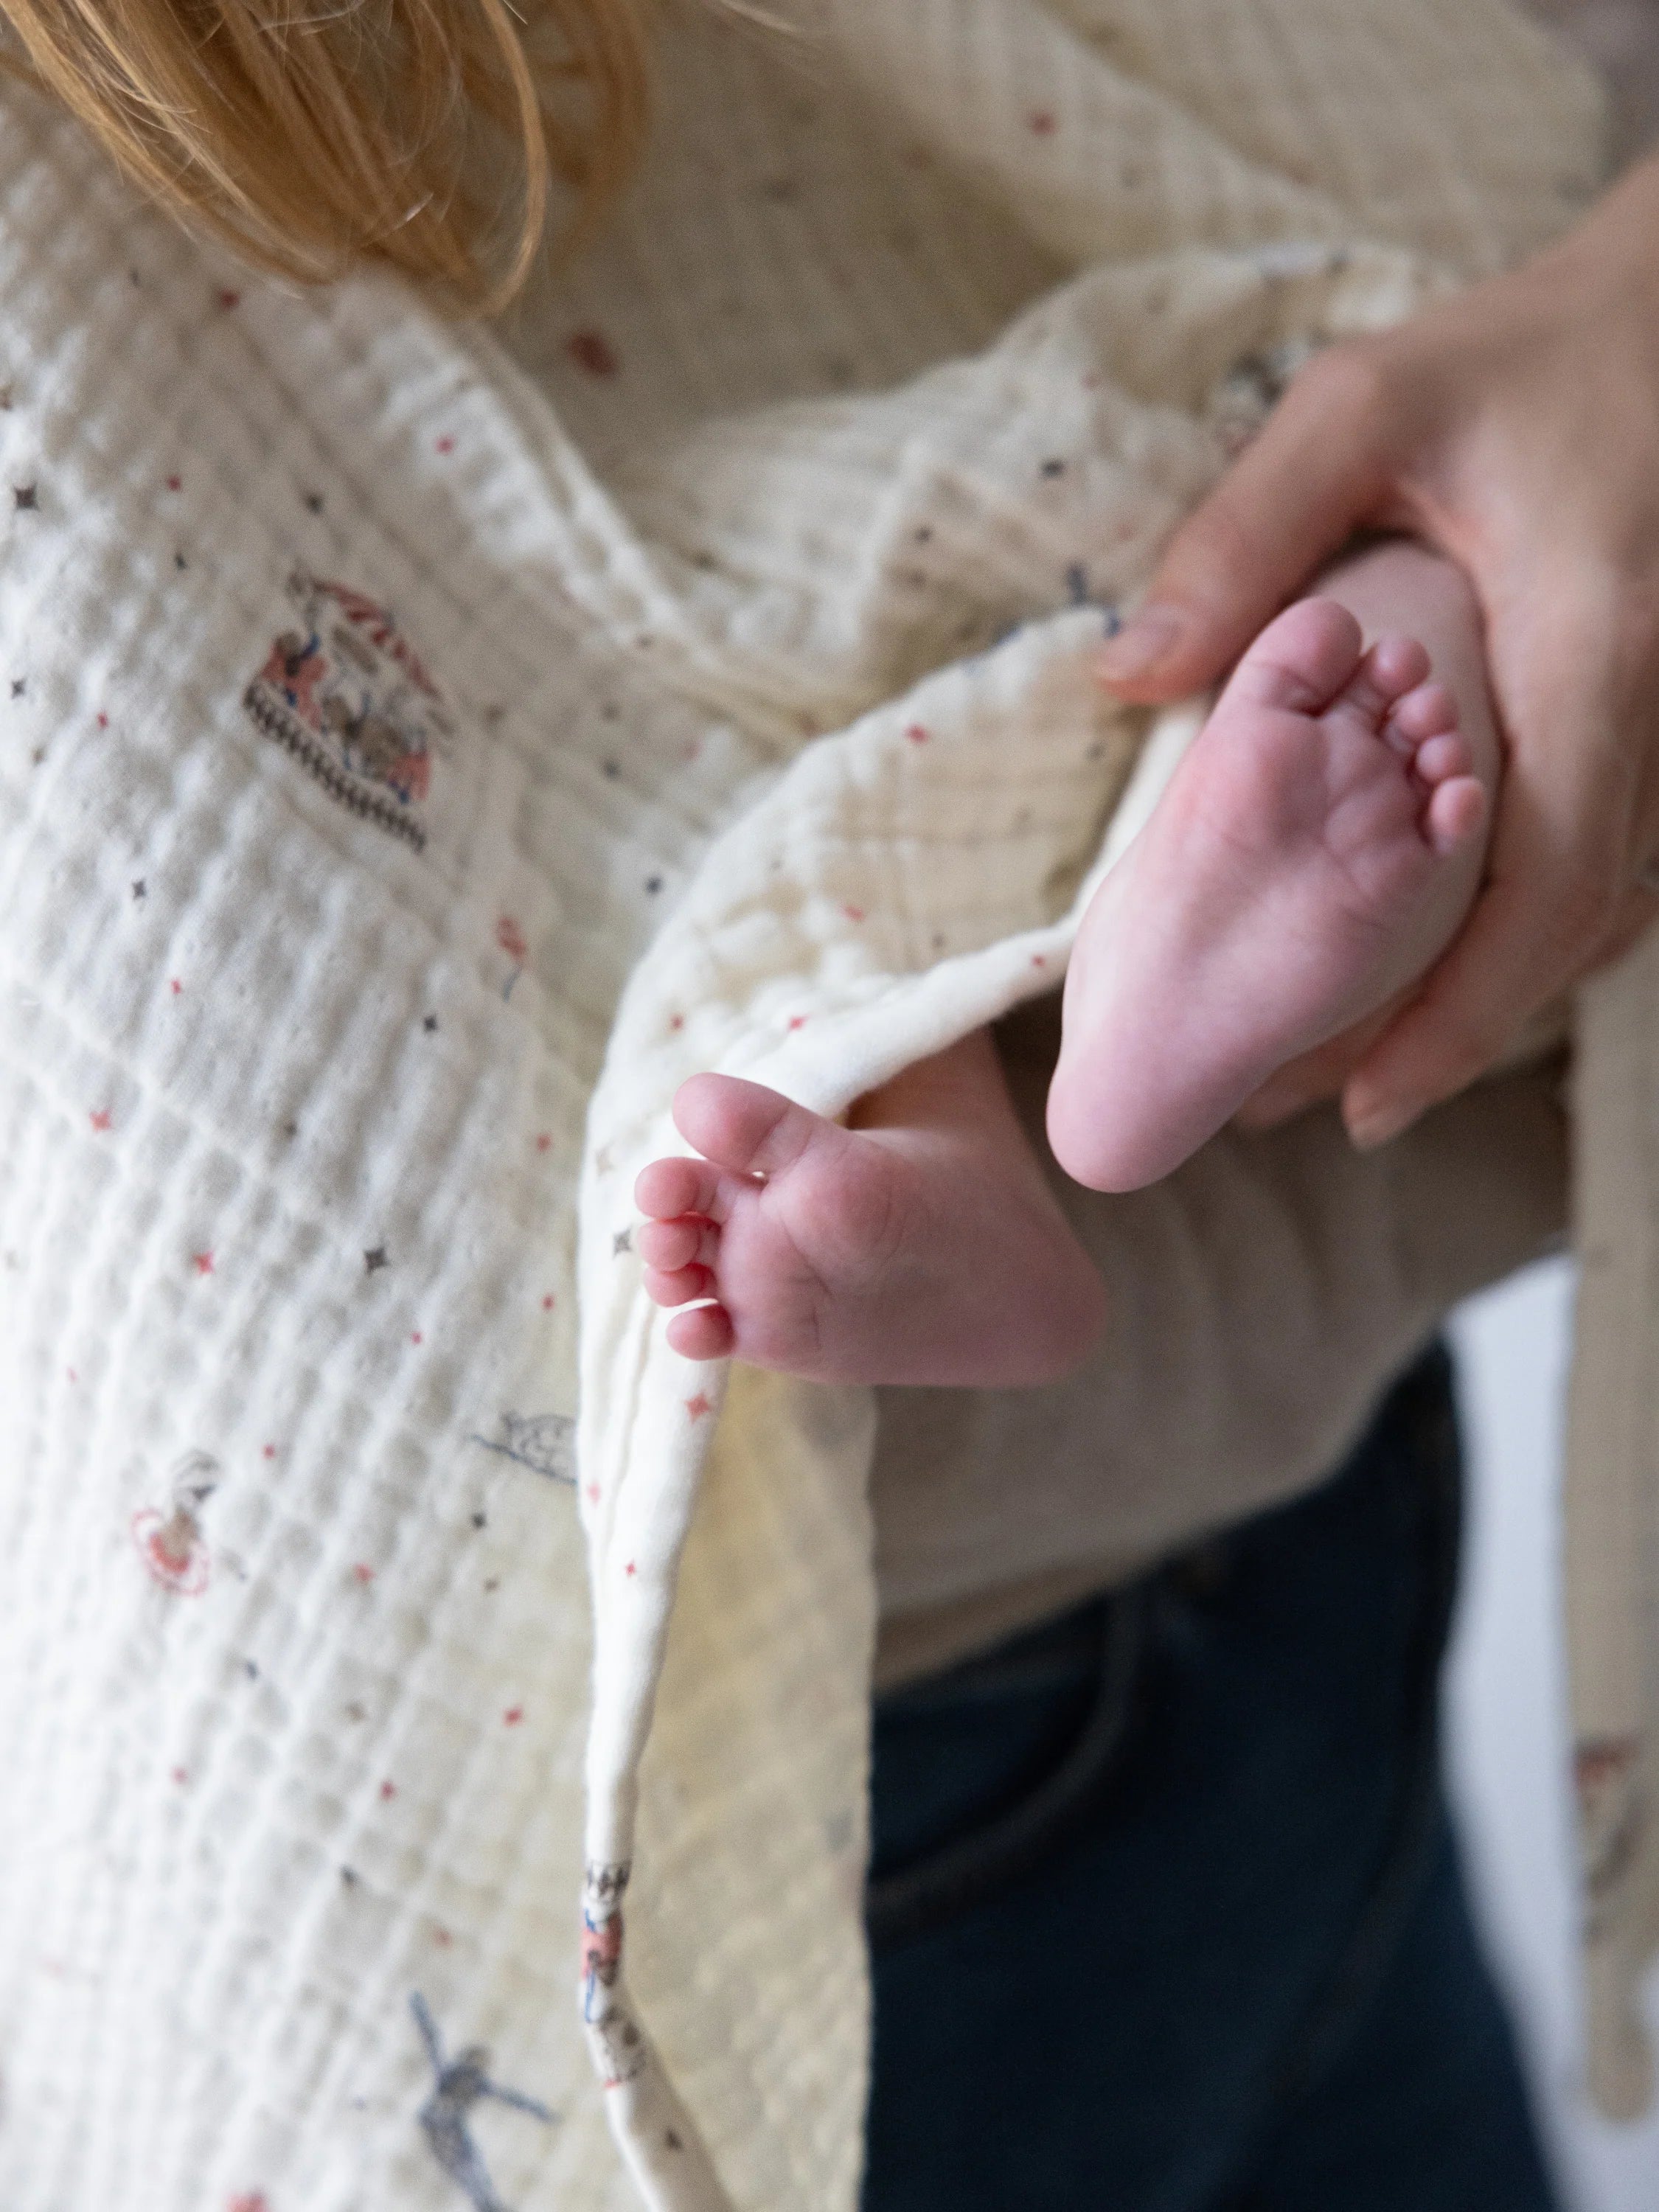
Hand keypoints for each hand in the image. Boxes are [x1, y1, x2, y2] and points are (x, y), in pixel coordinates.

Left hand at [1095, 152, 1658, 1145]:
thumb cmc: (1519, 357)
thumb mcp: (1364, 408)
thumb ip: (1244, 536)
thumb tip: (1130, 676)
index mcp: (1595, 651)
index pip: (1546, 884)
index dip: (1465, 1015)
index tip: (1370, 1102)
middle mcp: (1658, 712)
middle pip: (1575, 933)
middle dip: (1452, 1037)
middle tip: (1318, 1108)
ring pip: (1607, 917)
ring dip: (1491, 1004)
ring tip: (1360, 1068)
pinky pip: (1616, 869)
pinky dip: (1533, 938)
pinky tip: (1441, 971)